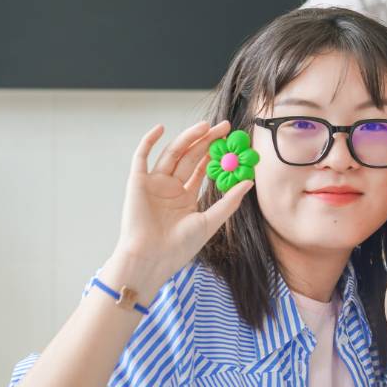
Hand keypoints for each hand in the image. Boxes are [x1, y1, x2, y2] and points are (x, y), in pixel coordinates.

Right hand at [111, 121, 253, 295]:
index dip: (217, 154)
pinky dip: (149, 141)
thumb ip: (229, 201)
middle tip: (224, 127)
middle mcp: (170, 188)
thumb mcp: (210, 222)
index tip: (233, 141)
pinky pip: (141, 157)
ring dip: (188, 138)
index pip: (203, 169)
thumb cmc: (179, 247)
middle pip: (191, 157)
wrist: (151, 259)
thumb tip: (249, 182)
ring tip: (205, 126)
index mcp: (186, 198)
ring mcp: (154, 184)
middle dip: (207, 141)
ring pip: (173, 154)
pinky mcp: (137, 182)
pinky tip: (161, 128)